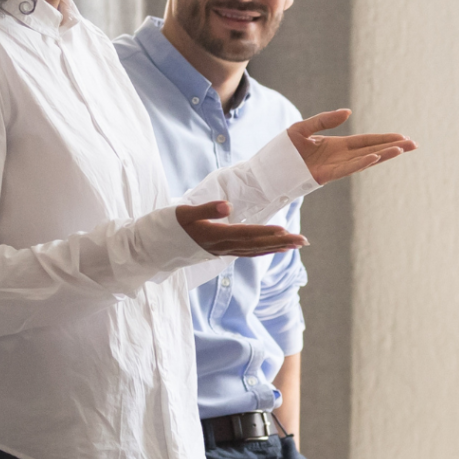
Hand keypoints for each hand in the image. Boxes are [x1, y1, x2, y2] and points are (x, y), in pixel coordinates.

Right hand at [177, 200, 307, 256]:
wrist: (155, 247)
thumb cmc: (169, 226)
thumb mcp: (184, 213)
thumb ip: (206, 210)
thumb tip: (227, 206)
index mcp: (215, 236)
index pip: (247, 234)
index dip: (267, 233)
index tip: (286, 231)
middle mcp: (222, 247)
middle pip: (256, 245)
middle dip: (281, 243)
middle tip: (304, 241)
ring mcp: (222, 251)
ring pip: (255, 251)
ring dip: (277, 248)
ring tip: (296, 245)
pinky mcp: (221, 252)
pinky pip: (247, 252)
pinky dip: (263, 250)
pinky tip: (275, 248)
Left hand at [287, 109, 415, 185]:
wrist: (266, 169)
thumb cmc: (282, 150)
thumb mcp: (303, 128)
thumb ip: (325, 120)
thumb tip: (348, 113)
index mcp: (336, 146)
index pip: (366, 141)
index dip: (384, 139)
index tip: (402, 138)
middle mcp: (339, 157)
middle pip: (371, 150)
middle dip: (392, 147)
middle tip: (414, 144)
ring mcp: (333, 167)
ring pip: (363, 160)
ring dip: (382, 155)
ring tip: (401, 149)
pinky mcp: (324, 175)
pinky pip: (346, 168)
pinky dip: (361, 163)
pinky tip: (375, 157)